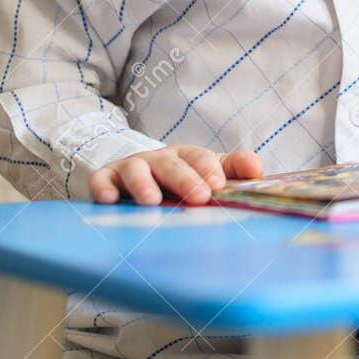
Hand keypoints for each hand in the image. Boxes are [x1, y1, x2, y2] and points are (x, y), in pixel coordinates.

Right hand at [88, 145, 264, 204]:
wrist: (134, 176)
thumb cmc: (179, 179)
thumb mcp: (207, 172)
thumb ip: (232, 169)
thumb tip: (256, 168)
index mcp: (185, 157)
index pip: (199, 157)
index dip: (209, 169)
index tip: (219, 185)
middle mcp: (158, 159)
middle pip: (171, 164)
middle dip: (185, 179)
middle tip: (198, 196)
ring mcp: (130, 168)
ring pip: (136, 171)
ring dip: (143, 185)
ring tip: (152, 201)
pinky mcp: (106, 180)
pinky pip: (102, 182)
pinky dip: (103, 189)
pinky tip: (109, 200)